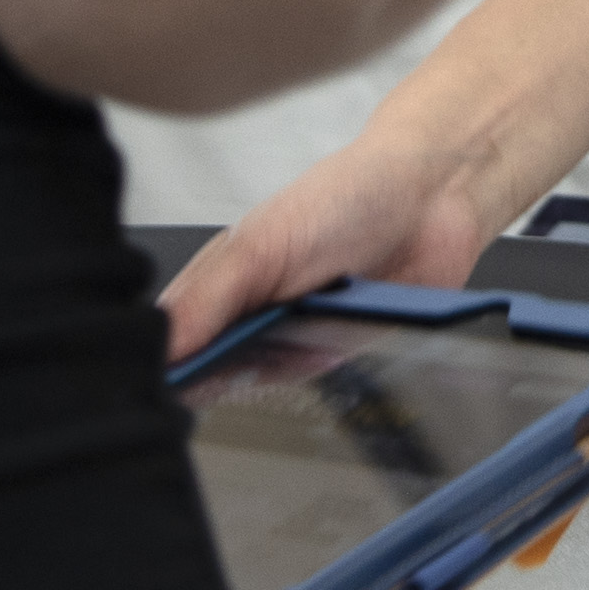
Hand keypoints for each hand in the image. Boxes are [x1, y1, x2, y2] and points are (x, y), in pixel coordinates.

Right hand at [158, 122, 493, 361]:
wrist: (432, 197)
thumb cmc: (345, 198)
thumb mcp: (259, 245)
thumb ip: (206, 299)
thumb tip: (160, 350)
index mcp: (217, 284)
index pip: (169, 344)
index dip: (161, 372)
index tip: (156, 393)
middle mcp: (250, 316)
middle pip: (210, 375)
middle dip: (215, 381)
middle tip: (232, 367)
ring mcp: (293, 340)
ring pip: (263, 389)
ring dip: (277, 374)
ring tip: (296, 336)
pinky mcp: (337, 360)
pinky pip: (318, 393)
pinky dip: (321, 375)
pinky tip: (331, 347)